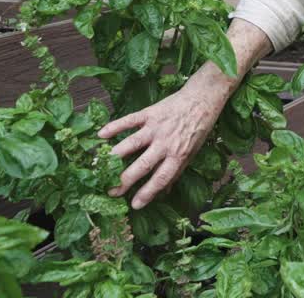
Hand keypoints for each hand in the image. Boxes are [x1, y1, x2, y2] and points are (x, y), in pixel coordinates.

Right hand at [98, 80, 227, 208]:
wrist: (202, 100)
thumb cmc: (197, 129)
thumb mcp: (192, 153)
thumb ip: (176, 171)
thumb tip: (163, 193)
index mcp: (178, 155)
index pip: (161, 178)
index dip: (147, 193)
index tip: (134, 205)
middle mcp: (166, 143)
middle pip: (143, 165)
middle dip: (125, 180)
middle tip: (111, 191)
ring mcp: (156, 128)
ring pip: (132, 143)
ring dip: (115, 155)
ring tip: (100, 167)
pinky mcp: (149, 113)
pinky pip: (129, 120)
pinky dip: (115, 126)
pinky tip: (101, 135)